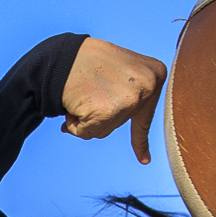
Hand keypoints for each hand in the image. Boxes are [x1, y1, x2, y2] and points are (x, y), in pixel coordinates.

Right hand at [59, 38, 168, 164]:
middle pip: (120, 123)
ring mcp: (129, 99)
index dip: (140, 141)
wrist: (60, 55)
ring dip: (86, 120)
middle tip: (88, 90)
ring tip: (80, 96)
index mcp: (155, 73)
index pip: (145, 116)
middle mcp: (148, 86)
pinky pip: (88, 132)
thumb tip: (120, 133)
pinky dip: (75, 124)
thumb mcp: (122, 71)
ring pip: (104, 130)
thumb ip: (130, 93)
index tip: (144, 161)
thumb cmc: (87, 62)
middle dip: (99, 115)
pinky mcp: (107, 111)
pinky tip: (72, 104)